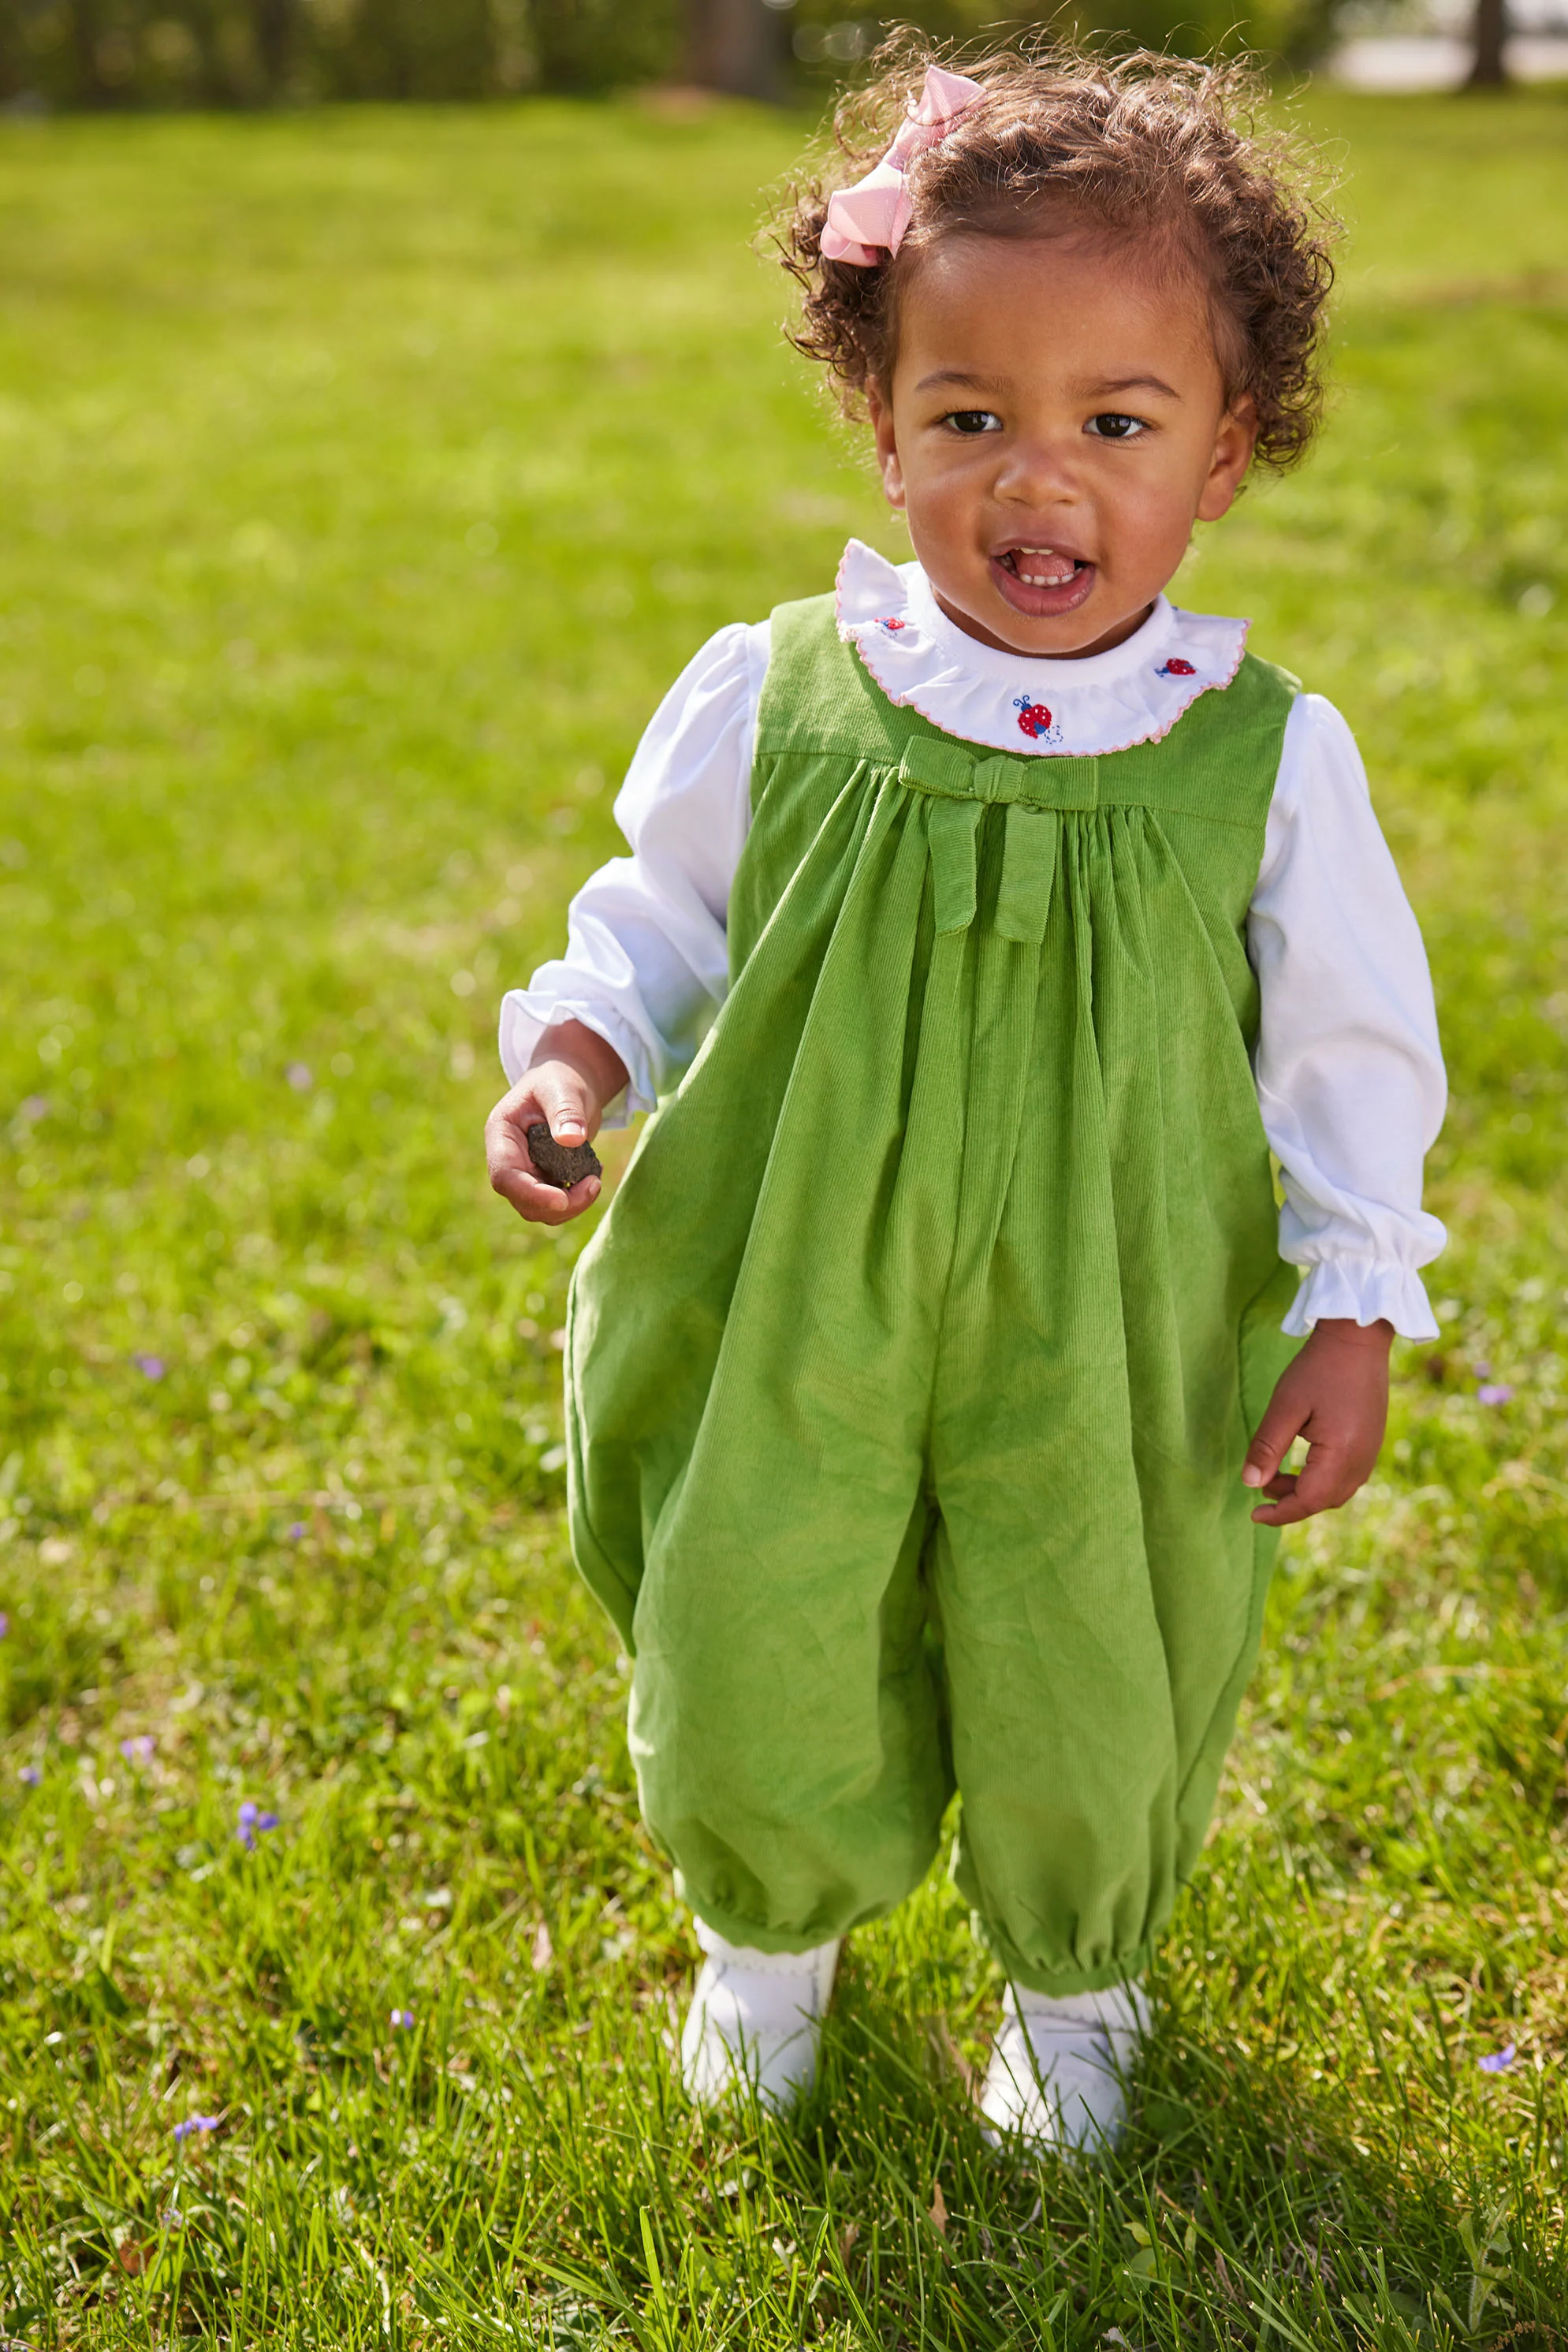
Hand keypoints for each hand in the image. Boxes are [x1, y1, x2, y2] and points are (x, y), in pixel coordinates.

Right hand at [485, 1020, 628, 1228]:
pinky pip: (556, 1203)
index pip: (505, 1176)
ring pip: (539, 1209)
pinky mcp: (543, 1180)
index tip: (562, 1200)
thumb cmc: (559, 1080)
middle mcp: (508, 1158)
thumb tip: (572, 1139)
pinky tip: (593, 1175)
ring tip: (595, 1179)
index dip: (530, 1193)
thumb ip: (565, 1111)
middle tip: (594, 1185)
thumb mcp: (562, 1088)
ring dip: (571, 1206)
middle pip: (522, 1200)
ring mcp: (524, 1172)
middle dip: (558, 1204)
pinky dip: (577, 1199)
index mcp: (501, 1135)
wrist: (568, 1084)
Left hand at [1242, 1317, 1392, 1526]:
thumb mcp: (1285, 1406)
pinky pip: (1347, 1476)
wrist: (1359, 1338)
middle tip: (1261, 1487)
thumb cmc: (1318, 1368)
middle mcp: (1363, 1461)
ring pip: (1337, 1491)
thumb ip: (1267, 1447)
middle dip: (1291, 1501)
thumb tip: (1250, 1483)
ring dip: (1306, 1491)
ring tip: (1275, 1474)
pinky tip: (1302, 1463)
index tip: (1254, 1515)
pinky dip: (1322, 1479)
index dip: (1280, 1513)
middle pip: (1324, 1500)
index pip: (1308, 1501)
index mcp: (1342, 1455)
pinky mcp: (1372, 1442)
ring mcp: (1371, 1452)